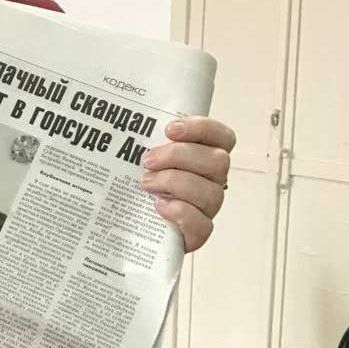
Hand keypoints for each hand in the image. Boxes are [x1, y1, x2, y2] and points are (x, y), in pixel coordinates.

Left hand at [140, 116, 235, 252]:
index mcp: (205, 157)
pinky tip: (159, 206)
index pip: (223, 137)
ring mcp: (207, 209)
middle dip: (179, 156)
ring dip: (175, 183)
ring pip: (211, 193)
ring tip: (146, 183)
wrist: (129, 226)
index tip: (170, 129)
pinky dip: (180, 213)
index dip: (202, 129)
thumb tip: (125, 113)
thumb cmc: (140, 185)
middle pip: (218, 162)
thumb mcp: (144, 159)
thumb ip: (147, 139)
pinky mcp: (197, 234)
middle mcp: (213, 182)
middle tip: (147, 160)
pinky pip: (202, 224)